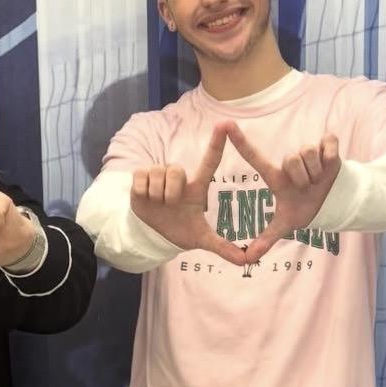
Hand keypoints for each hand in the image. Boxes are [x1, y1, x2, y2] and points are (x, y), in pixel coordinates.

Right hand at [129, 123, 246, 266]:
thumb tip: (244, 261)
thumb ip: (222, 248)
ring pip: (158, 177)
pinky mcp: (141, 175)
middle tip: (169, 204)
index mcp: (197, 186)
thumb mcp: (200, 239)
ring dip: (156, 196)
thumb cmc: (179, 229)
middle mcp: (179, 176)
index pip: (210, 161)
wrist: (153, 232)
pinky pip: (142, 179)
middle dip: (170, 193)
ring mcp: (159, 173)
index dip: (217, 143)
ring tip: (157, 203)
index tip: (225, 124)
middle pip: (176, 172)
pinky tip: (146, 198)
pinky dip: (143, 193)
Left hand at [225, 125, 341, 262]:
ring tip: (318, 179)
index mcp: (276, 176)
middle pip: (291, 159)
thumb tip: (248, 259)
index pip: (254, 157)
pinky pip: (327, 146)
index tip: (225, 125)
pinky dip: (331, 159)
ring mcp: (308, 150)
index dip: (239, 142)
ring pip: (307, 153)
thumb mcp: (286, 225)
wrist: (334, 202)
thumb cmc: (306, 208)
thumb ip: (267, 239)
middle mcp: (289, 160)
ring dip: (316, 172)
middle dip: (303, 178)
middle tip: (307, 187)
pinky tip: (330, 167)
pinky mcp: (327, 143)